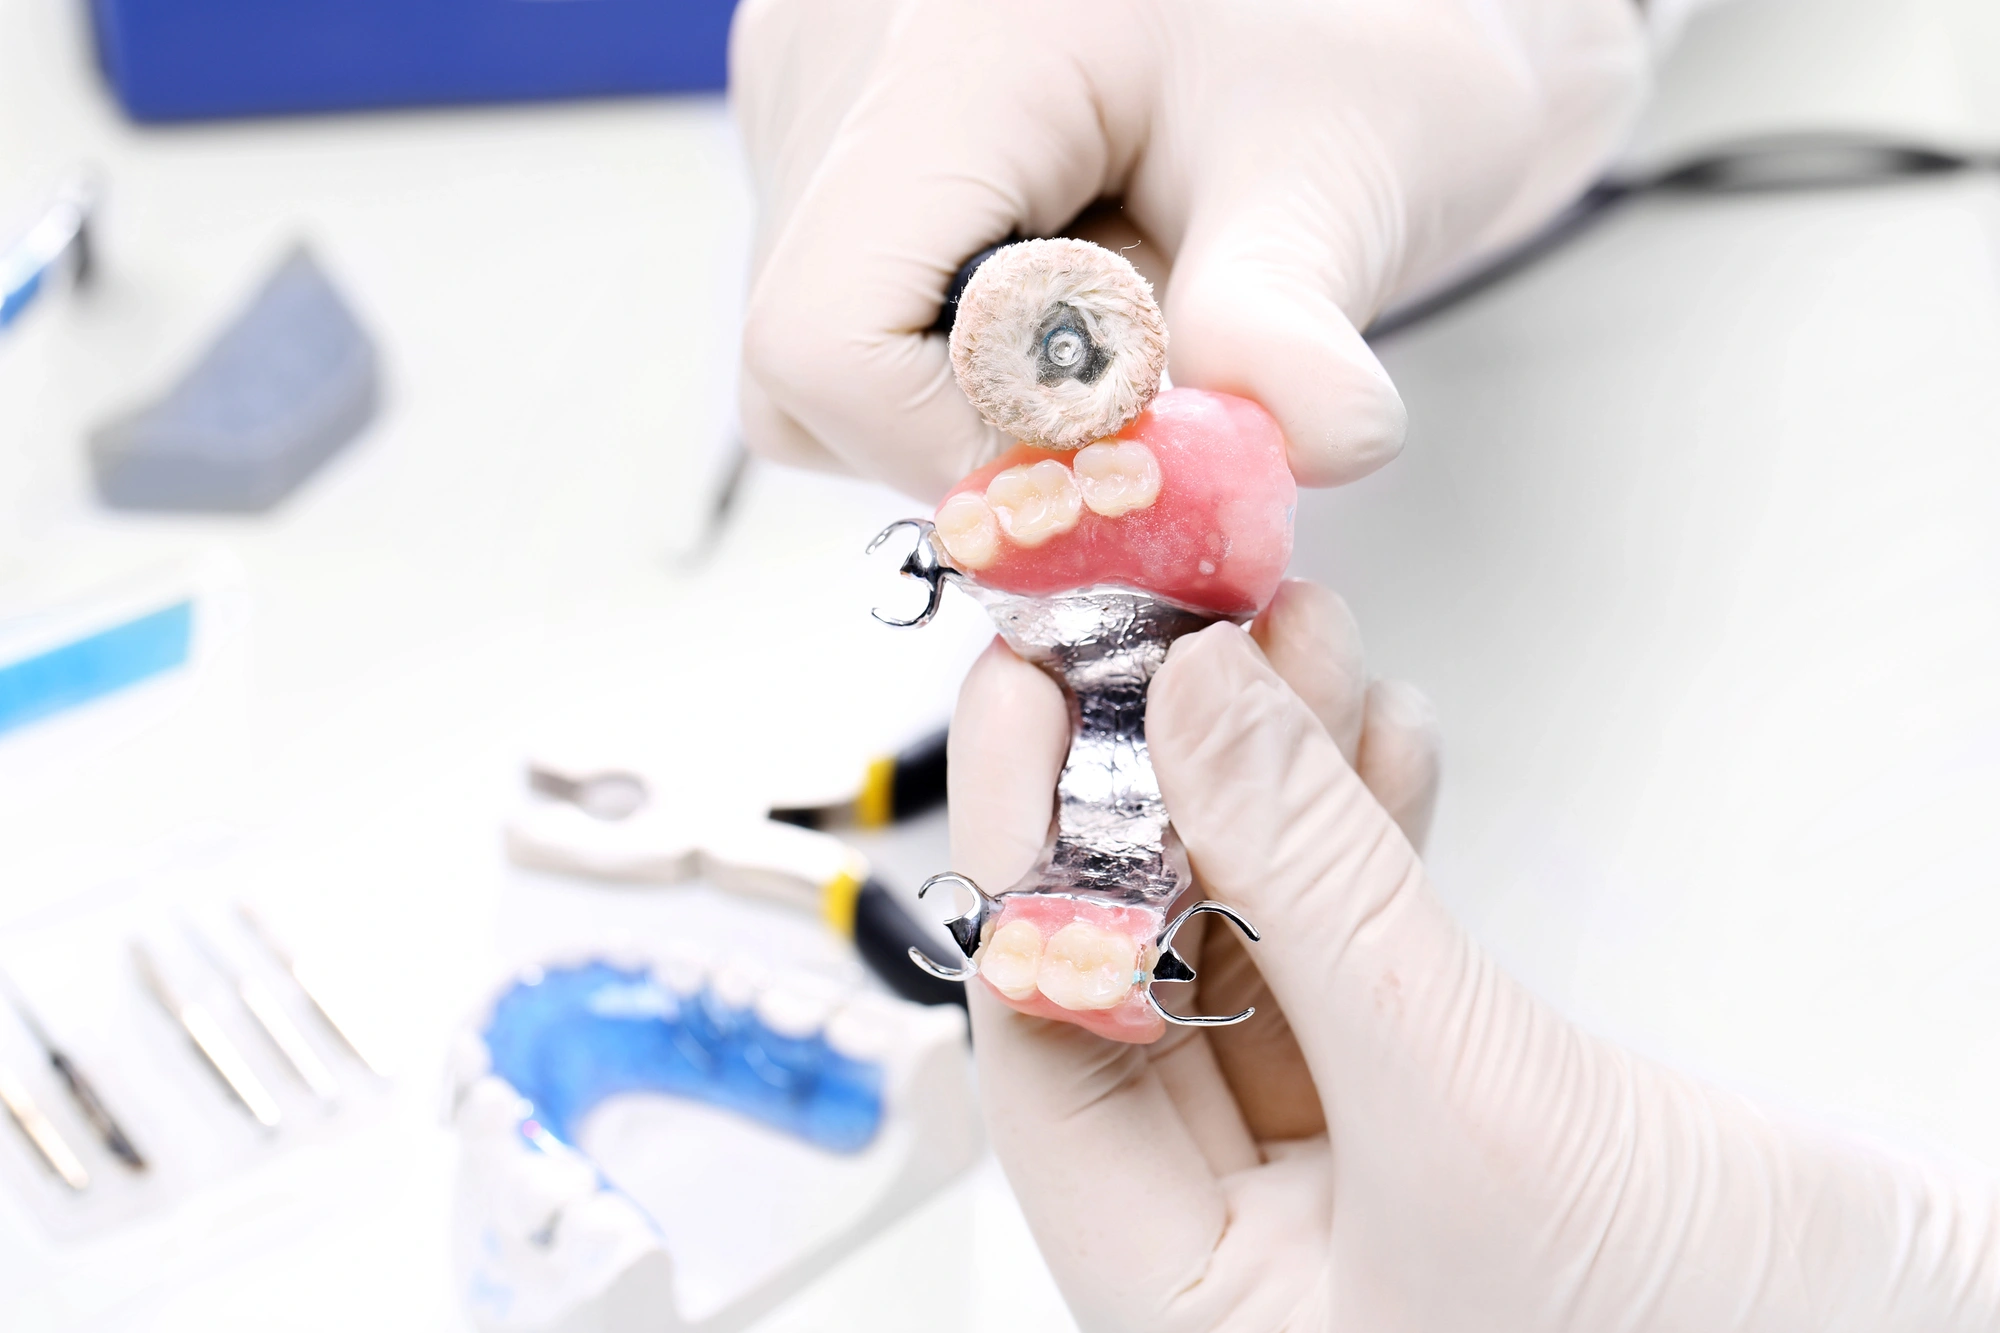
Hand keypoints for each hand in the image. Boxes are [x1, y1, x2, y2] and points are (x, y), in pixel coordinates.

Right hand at [731, 0, 1649, 498]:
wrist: (1321, 1)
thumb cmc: (1341, 45)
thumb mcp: (1345, 169)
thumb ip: (1294, 325)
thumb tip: (1306, 443)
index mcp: (954, 54)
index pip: (829, 337)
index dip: (949, 451)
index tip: (1095, 467)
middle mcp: (837, 60)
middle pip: (809, 365)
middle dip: (977, 428)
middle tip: (1133, 382)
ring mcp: (811, 90)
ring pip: (815, 356)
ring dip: (966, 393)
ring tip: (1108, 304)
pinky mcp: (819, 124)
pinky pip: (838, 309)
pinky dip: (949, 349)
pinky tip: (1057, 281)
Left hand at [949, 578, 1999, 1330]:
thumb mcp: (1469, 1100)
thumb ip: (1313, 891)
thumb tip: (1192, 712)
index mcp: (1190, 1300)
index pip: (1046, 1046)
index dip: (1028, 856)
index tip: (1034, 694)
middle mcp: (1243, 1241)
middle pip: (1138, 973)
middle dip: (1159, 790)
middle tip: (1153, 635)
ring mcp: (1342, 1167)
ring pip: (1250, 940)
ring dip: (1270, 786)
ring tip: (1286, 639)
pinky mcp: (1437, 1101)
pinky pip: (1353, 948)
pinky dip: (1363, 835)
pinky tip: (1372, 735)